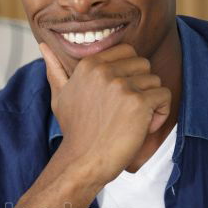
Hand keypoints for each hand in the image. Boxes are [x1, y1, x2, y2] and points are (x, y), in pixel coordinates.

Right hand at [41, 41, 171, 184]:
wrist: (83, 162)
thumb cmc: (75, 132)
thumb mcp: (60, 97)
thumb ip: (55, 70)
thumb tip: (42, 45)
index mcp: (89, 65)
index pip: (127, 52)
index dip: (129, 74)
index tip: (117, 97)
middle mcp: (105, 71)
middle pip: (144, 65)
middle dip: (142, 86)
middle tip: (126, 111)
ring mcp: (122, 86)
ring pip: (155, 81)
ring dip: (151, 102)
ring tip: (133, 121)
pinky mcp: (138, 103)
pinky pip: (164, 96)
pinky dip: (160, 114)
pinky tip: (143, 128)